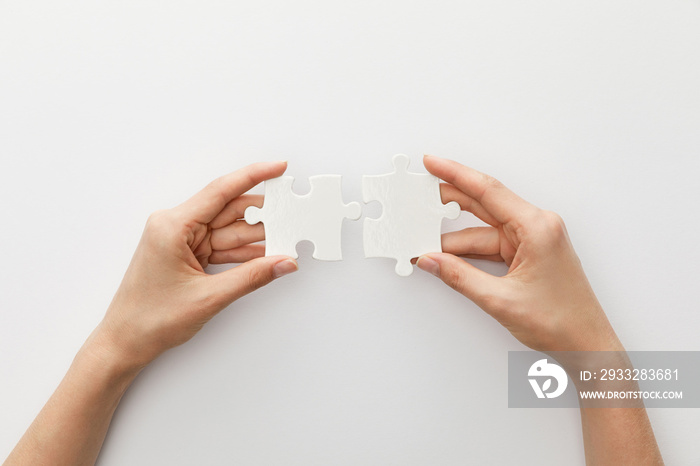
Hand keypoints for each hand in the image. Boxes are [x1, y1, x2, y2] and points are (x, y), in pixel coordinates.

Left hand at [91, 161, 297, 369]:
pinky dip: (244, 252)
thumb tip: (283, 262)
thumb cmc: (150, 318)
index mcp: (172, 226)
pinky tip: (266, 255)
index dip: (253, 176)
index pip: (220, 191)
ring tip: (286, 238)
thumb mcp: (208, 297)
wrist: (125, 342)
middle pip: (229, 211)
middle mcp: (175, 227)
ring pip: (229, 230)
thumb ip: (252, 277)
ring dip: (256, 236)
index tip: (278, 167)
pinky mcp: (186, 254)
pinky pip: (222, 246)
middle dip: (262, 214)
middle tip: (292, 214)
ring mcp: (181, 240)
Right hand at [417, 155, 620, 352]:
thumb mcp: (500, 300)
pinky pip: (491, 246)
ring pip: (482, 231)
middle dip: (449, 201)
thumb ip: (459, 277)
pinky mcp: (527, 255)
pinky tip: (448, 256)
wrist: (587, 345)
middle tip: (420, 196)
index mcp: (537, 227)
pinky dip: (468, 252)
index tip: (432, 162)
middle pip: (483, 204)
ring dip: (454, 240)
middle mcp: (536, 227)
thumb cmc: (562, 321)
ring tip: (425, 243)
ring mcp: (532, 241)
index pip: (488, 191)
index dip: (455, 174)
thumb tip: (431, 261)